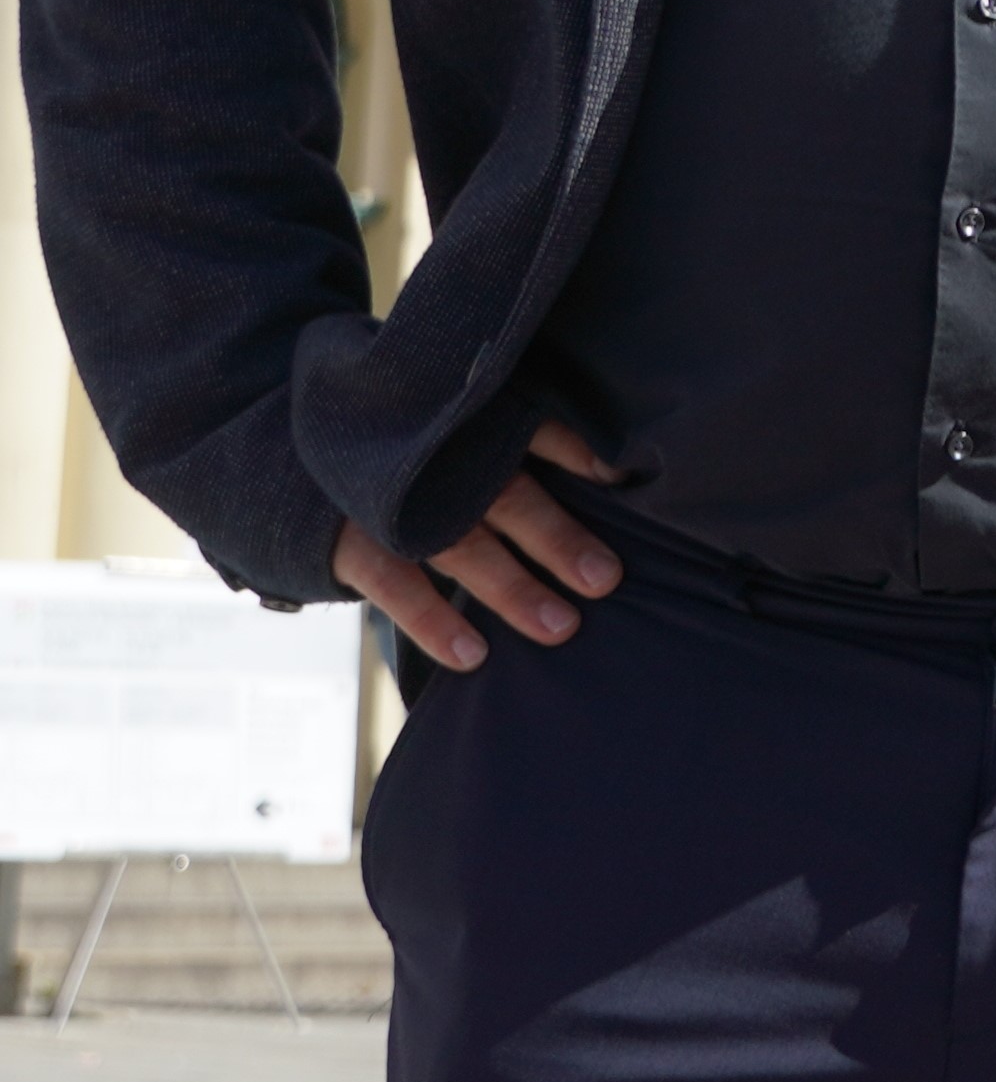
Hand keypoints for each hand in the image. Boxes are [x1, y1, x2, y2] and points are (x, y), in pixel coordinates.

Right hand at [335, 423, 621, 670]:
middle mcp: (435, 462)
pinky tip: (472, 655)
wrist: (289, 463)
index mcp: (470, 426)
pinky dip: (433, 621)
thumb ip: (523, 445)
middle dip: (556, 538)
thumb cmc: (412, 457)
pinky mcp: (352, 541)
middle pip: (507, 497)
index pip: (531, 428)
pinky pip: (396, 584)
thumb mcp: (458, 433)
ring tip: (560, 628)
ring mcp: (392, 502)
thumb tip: (613, 477)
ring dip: (510, 588)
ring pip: (461, 546)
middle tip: (606, 580)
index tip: (619, 479)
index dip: (575, 450)